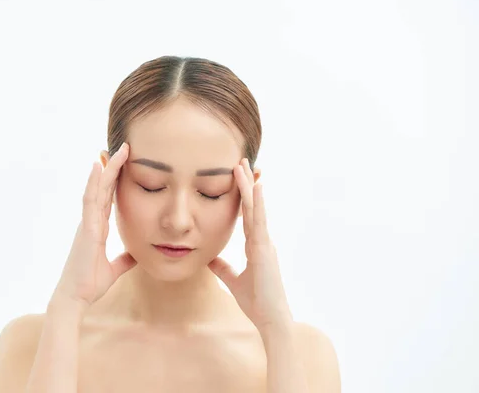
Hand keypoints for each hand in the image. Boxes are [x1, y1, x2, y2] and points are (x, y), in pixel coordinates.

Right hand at [53, 142, 135, 306]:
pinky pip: (90, 201)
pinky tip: (98, 167)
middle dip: (113, 167)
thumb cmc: (90, 283)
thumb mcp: (114, 268)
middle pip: (103, 188)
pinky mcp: (86, 229)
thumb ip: (124, 259)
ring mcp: (87, 223)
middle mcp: (91, 221)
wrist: (76, 298)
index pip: (108, 198)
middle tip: (124, 147)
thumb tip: (136, 254)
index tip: (124, 163)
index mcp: (98, 228)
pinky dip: (94, 183)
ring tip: (116, 150)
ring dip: (106, 169)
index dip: (115, 180)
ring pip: (97, 189)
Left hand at [208, 158, 291, 331]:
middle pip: (251, 206)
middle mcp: (262, 240)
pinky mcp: (265, 248)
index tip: (237, 178)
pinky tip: (255, 186)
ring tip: (243, 164)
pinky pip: (259, 221)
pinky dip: (257, 203)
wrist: (270, 318)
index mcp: (255, 246)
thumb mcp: (233, 280)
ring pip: (255, 208)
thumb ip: (222, 268)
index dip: (242, 197)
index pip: (246, 216)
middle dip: (245, 183)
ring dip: (249, 186)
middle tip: (240, 161)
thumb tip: (208, 258)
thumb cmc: (256, 301)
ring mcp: (265, 242)